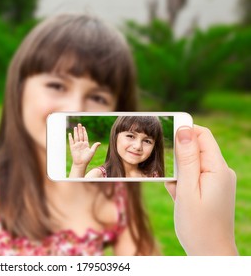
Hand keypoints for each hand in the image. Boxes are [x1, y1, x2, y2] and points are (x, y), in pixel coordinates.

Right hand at [68, 123, 100, 167]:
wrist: (81, 164)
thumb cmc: (87, 159)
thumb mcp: (92, 152)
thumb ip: (95, 146)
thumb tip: (99, 142)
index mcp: (86, 144)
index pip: (85, 136)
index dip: (84, 132)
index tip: (84, 127)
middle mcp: (81, 144)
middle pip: (80, 135)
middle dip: (80, 130)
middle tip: (79, 124)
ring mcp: (76, 145)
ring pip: (76, 137)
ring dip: (76, 132)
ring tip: (75, 127)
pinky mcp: (73, 148)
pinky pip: (71, 141)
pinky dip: (70, 138)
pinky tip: (70, 134)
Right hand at [165, 125, 236, 254]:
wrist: (210, 253)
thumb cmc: (197, 225)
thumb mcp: (187, 190)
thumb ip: (186, 159)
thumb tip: (184, 129)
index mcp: (218, 169)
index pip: (203, 135)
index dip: (184, 130)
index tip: (163, 134)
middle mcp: (220, 172)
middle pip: (196, 148)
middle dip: (178, 155)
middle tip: (167, 173)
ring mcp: (217, 181)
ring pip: (192, 163)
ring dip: (178, 171)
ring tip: (174, 190)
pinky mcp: (211, 189)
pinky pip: (193, 176)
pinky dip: (182, 182)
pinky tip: (178, 196)